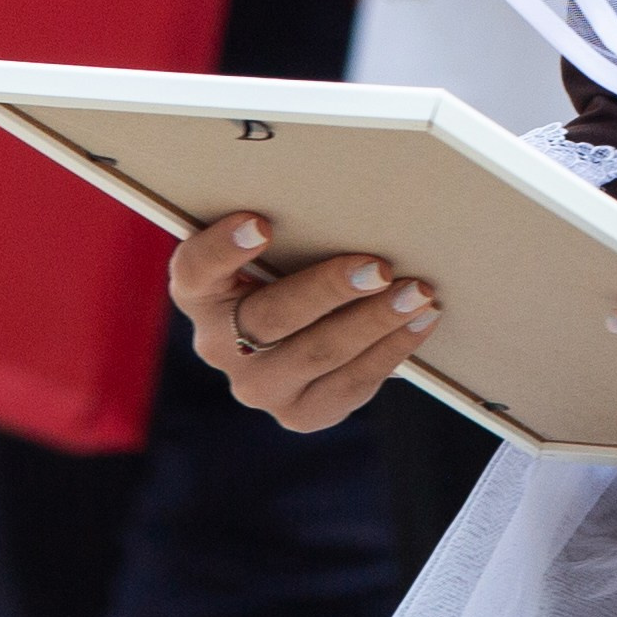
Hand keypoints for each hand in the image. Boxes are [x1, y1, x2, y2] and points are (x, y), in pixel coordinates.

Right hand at [171, 212, 441, 431]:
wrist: (301, 336)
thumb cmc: (291, 270)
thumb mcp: (277, 250)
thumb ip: (292, 232)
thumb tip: (354, 202)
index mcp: (201, 293)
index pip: (196, 270)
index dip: (223, 249)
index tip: (260, 224)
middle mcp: (218, 345)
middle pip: (270, 318)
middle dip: (330, 290)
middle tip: (378, 269)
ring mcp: (257, 386)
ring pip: (317, 354)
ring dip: (375, 322)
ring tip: (417, 293)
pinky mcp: (298, 413)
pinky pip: (349, 385)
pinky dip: (390, 349)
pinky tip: (420, 321)